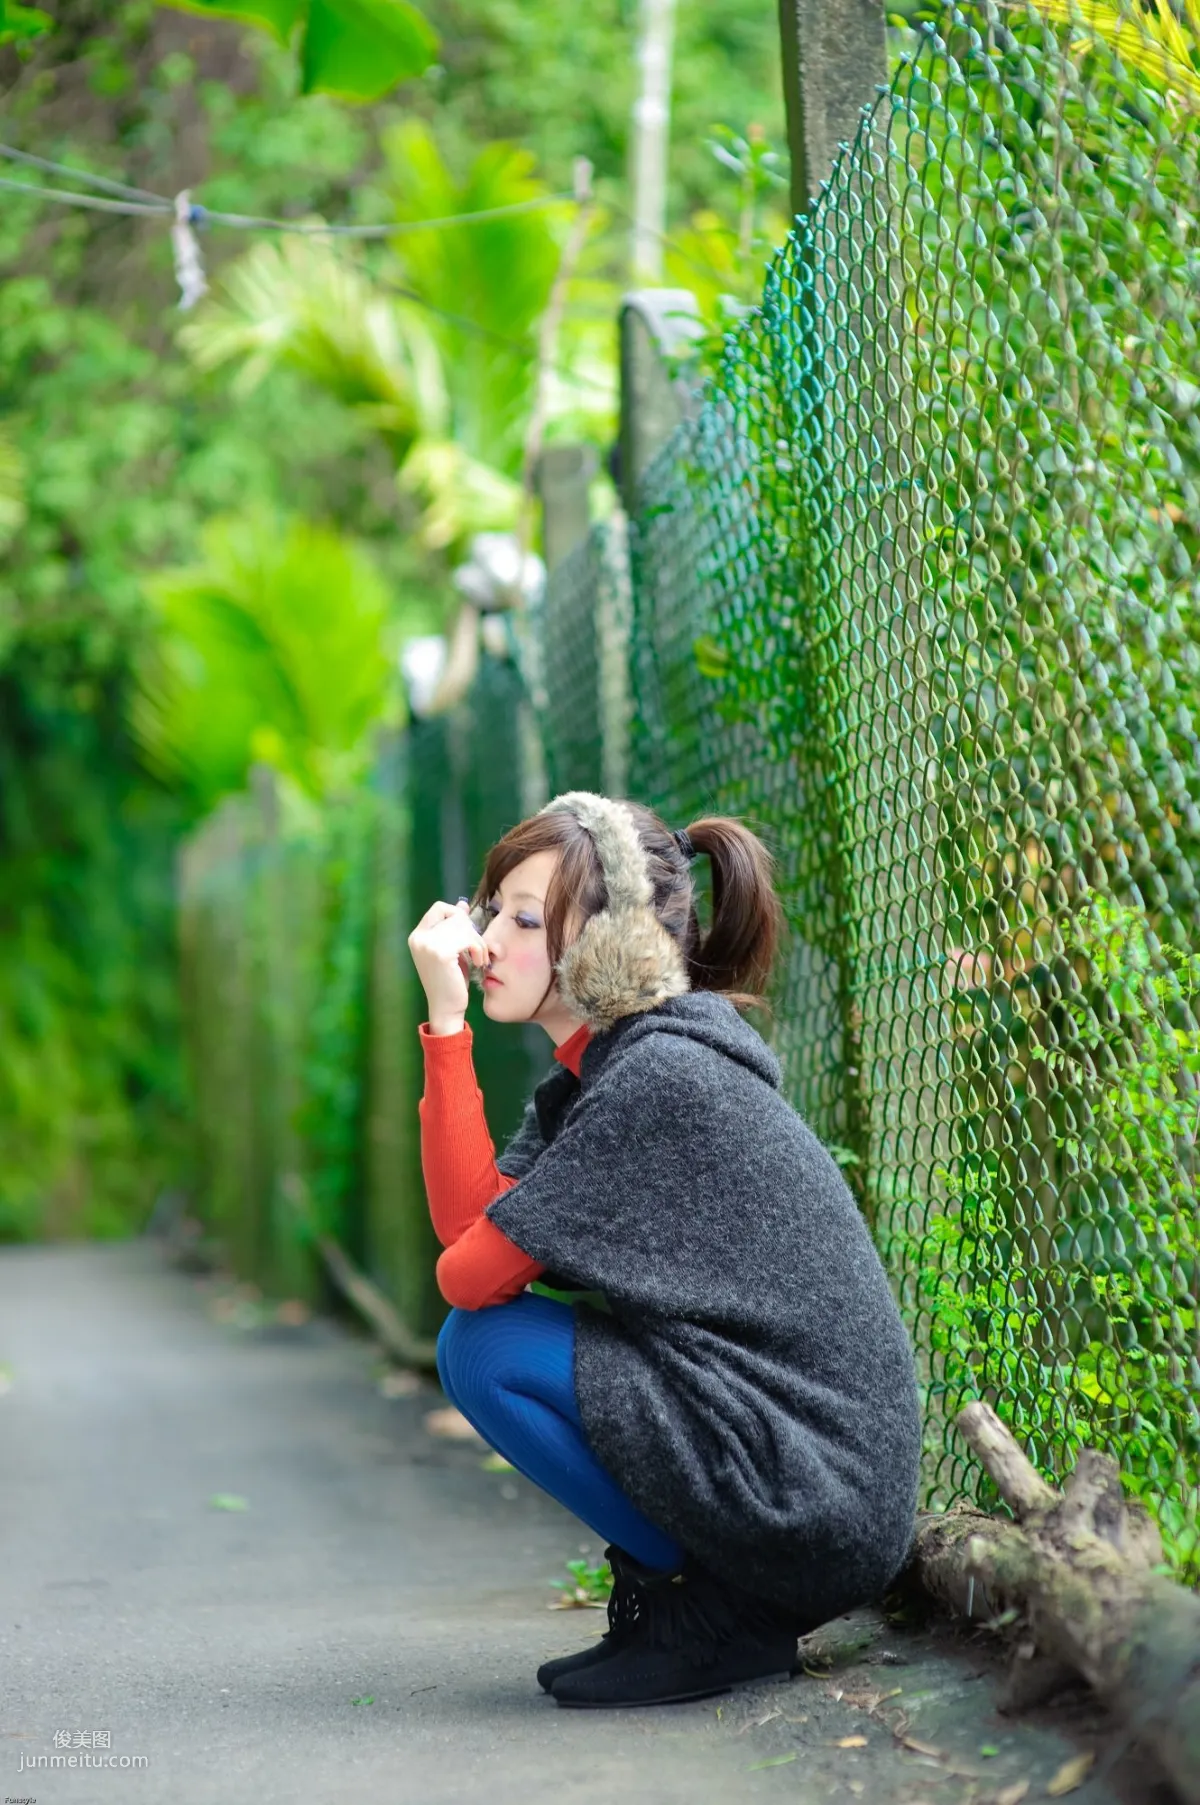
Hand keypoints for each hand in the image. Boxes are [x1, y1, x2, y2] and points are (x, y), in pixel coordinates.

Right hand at [407, 897, 488, 1028]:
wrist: (446, 1008)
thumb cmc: (450, 981)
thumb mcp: (452, 949)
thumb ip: (454, 927)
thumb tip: (462, 903)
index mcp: (417, 936)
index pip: (439, 907)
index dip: (458, 915)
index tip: (468, 933)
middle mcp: (418, 938)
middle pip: (455, 915)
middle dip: (472, 930)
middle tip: (478, 950)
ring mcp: (427, 944)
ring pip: (464, 926)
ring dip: (478, 941)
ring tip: (479, 957)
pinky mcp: (440, 953)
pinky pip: (468, 938)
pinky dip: (478, 949)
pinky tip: (478, 962)